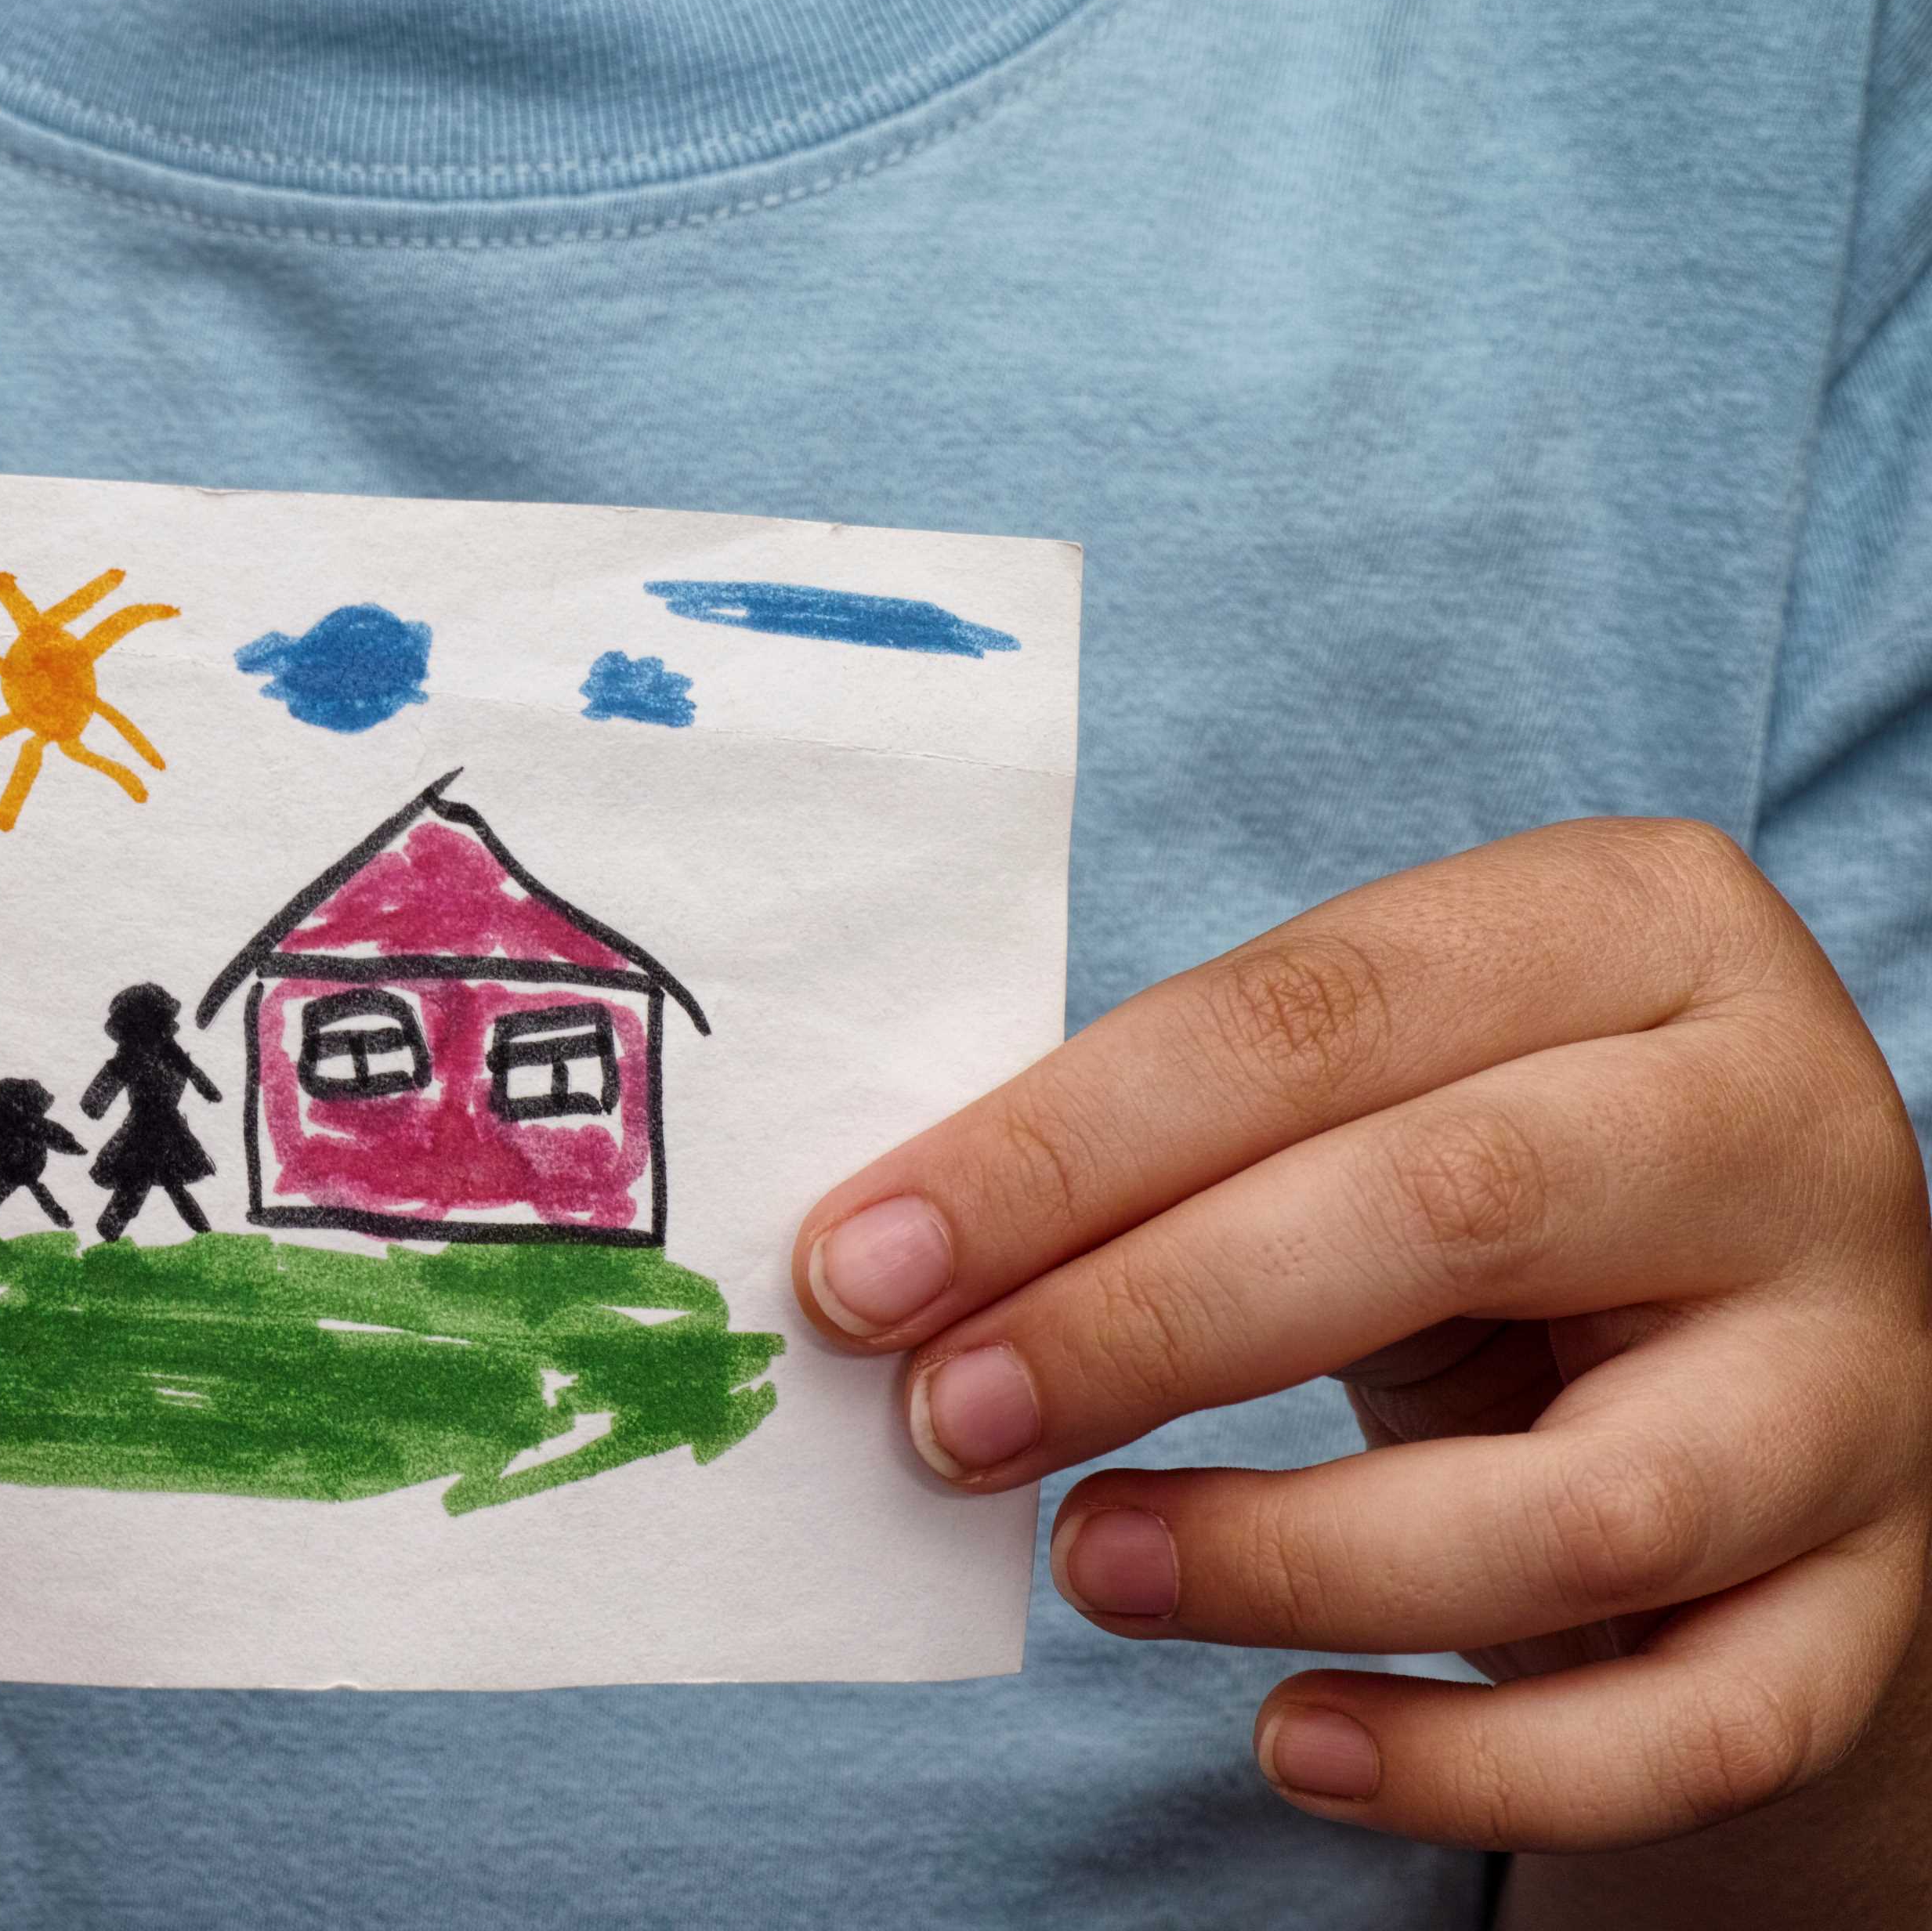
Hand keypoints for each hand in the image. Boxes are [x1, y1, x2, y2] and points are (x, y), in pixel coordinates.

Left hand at [794, 819, 1931, 1851]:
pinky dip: (1473, 1764)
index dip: (1059, 1150)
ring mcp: (1861, 1381)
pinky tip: (1290, 1742)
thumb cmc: (1476, 1181)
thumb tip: (892, 1265)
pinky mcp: (1871, 1600)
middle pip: (1446, 1214)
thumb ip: (1170, 1139)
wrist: (1742, 1340)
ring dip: (1290, 1556)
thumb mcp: (1362, 1094)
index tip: (861, 1265)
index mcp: (1636, 928)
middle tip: (945, 1417)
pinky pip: (1688, 1727)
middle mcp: (1791, 1133)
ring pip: (1583, 1505)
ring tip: (1087, 1562)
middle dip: (1146, 1325)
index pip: (1308, 1018)